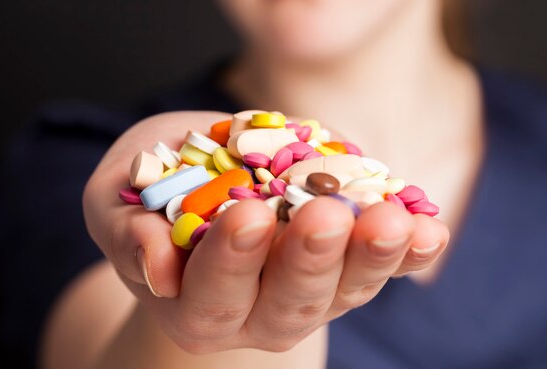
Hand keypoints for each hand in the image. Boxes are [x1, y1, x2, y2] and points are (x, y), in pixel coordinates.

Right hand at [83, 111, 449, 353]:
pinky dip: (409, 252)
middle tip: (324, 214)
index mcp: (195, 303)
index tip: (246, 214)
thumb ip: (126, 233)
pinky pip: (384, 267)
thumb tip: (155, 264)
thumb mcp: (117, 201)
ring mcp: (310, 293)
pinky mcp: (347, 268)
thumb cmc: (152, 194)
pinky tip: (429, 230)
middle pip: (290, 299)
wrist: (203, 192)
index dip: (230, 259)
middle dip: (309, 258)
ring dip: (373, 256)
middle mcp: (258, 312)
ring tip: (394, 219)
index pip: (212, 292)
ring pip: (345, 288)